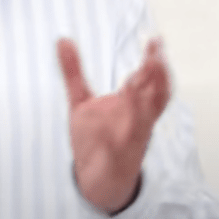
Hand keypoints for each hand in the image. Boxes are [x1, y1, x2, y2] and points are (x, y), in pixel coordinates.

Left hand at [57, 36, 170, 213]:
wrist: (97, 179)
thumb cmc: (95, 136)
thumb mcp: (79, 100)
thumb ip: (72, 71)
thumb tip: (62, 39)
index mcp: (132, 106)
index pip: (151, 82)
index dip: (156, 63)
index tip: (155, 41)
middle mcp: (137, 121)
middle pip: (153, 96)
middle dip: (155, 77)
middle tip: (153, 56)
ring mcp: (130, 141)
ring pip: (141, 122)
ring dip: (140, 105)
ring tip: (132, 84)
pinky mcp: (116, 161)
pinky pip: (119, 153)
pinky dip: (114, 145)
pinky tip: (108, 138)